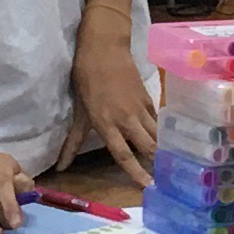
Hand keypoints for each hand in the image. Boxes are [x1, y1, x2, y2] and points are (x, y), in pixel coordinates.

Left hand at [70, 28, 159, 181]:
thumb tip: (61, 167)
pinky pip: (157, 119)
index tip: (148, 187)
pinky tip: (167, 138)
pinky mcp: (148, 97)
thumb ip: (73, 142)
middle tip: (166, 178)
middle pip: (147, 146)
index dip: (135, 172)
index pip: (123, 154)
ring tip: (172, 162)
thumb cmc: (86, 78)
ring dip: (163, 148)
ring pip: (157, 134)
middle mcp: (126, 119)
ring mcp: (140, 108)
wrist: (104, 47)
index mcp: (107, 124)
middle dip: (157, 163)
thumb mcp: (79, 111)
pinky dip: (162, 130)